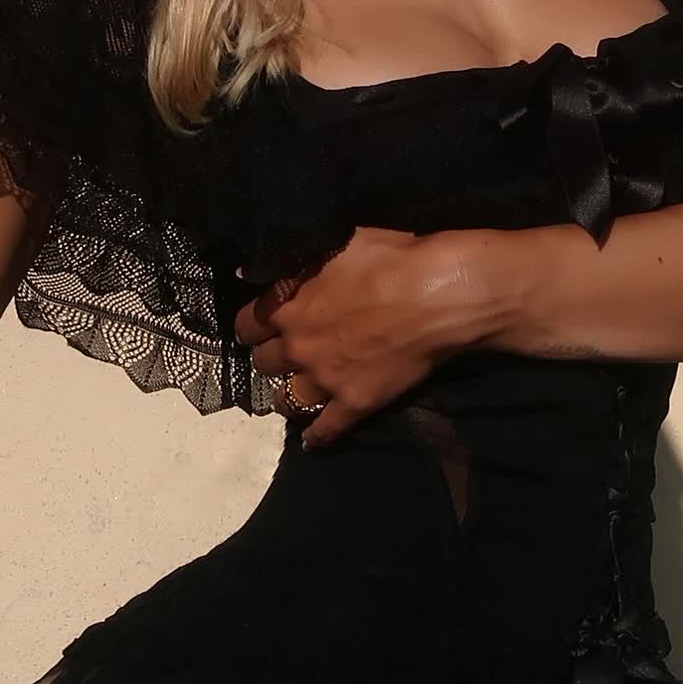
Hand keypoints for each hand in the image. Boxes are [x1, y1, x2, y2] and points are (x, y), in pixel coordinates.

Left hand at [232, 226, 496, 449]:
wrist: (435, 293)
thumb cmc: (389, 257)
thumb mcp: (334, 242)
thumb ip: (298, 259)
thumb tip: (258, 267)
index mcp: (288, 304)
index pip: (246, 323)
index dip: (254, 325)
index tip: (263, 325)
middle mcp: (297, 345)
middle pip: (263, 362)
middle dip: (272, 356)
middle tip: (289, 352)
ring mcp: (324, 378)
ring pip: (285, 400)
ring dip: (287, 395)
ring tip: (296, 392)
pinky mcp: (354, 403)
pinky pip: (325, 430)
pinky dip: (317, 437)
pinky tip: (312, 441)